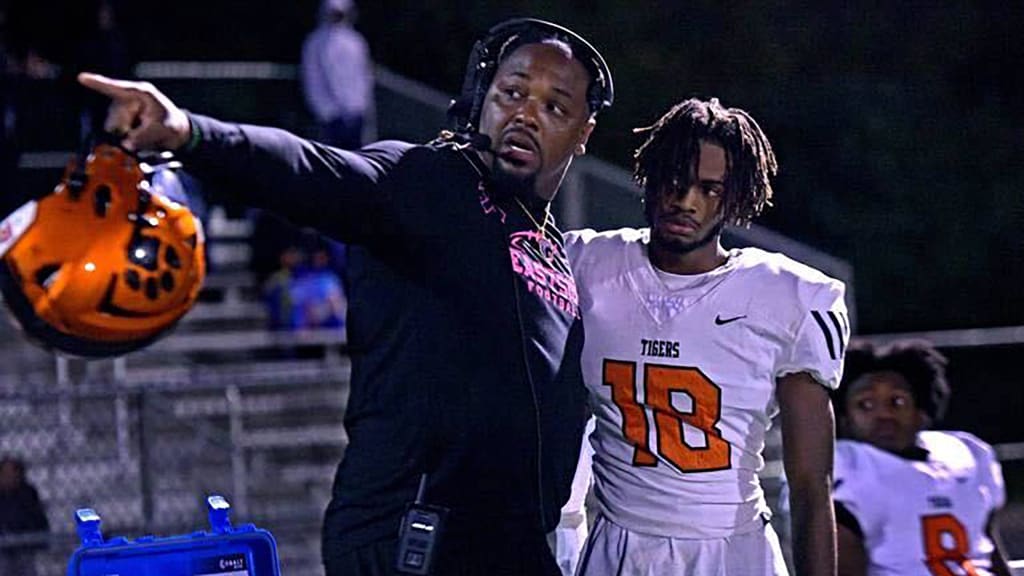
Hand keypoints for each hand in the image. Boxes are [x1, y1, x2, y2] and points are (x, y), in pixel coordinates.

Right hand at [77, 72, 191, 151]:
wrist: (178, 132)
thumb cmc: (172, 125)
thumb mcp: (162, 130)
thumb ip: (144, 136)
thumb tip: (126, 143)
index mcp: (140, 94)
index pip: (116, 88)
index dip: (98, 83)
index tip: (81, 77)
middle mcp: (129, 99)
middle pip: (115, 117)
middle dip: (126, 130)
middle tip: (147, 134)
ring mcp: (124, 109)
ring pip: (114, 127)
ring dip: (127, 135)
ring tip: (146, 134)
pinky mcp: (122, 120)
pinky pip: (117, 133)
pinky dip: (126, 138)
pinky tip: (139, 136)